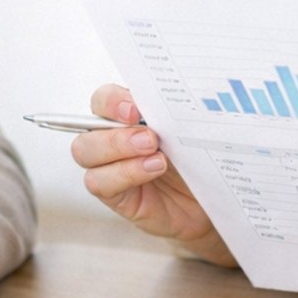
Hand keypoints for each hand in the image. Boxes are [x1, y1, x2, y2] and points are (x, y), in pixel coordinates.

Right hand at [67, 84, 234, 266]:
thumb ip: (169, 114)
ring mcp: (110, 166)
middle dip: (116, 131)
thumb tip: (167, 99)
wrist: (212, 197)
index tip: (134, 109)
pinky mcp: (114, 194)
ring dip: (117, 150)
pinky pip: (99, 182)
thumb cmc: (197, 160)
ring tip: (155, 156)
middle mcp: (113, 138)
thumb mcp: (187, 131)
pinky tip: (152, 170)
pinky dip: (124, 174)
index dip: (112, 101)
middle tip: (150, 137)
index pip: (103, 99)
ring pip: (85, 152)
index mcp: (127, 115)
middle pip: (88, 126)